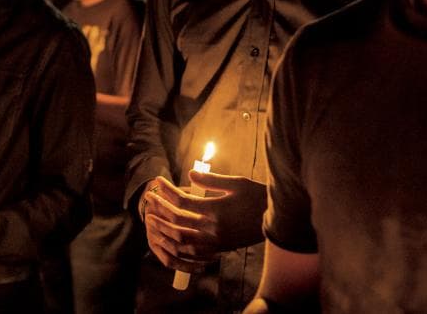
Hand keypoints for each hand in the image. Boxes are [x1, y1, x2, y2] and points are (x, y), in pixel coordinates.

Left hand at [140, 172, 266, 269]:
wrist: (278, 219)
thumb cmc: (258, 196)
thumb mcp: (237, 183)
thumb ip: (212, 181)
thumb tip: (190, 174)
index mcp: (216, 210)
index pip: (183, 202)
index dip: (167, 191)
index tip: (157, 181)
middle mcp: (214, 228)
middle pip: (178, 221)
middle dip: (160, 209)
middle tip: (148, 197)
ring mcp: (217, 241)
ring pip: (182, 240)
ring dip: (165, 230)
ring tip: (153, 219)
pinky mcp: (221, 248)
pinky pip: (194, 252)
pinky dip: (179, 246)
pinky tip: (171, 238)